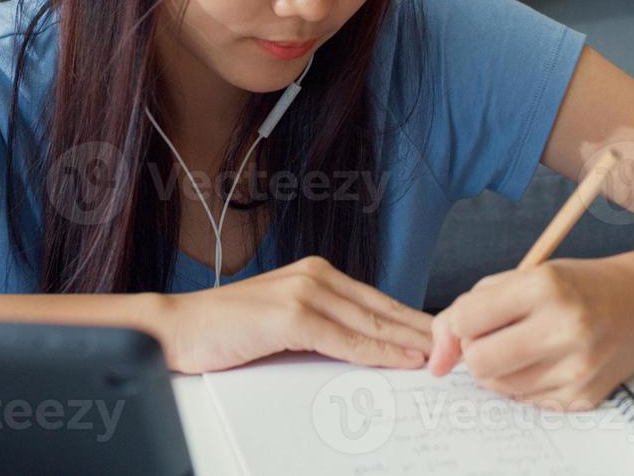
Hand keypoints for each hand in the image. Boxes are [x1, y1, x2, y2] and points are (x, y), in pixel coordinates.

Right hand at [158, 255, 432, 373]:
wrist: (176, 329)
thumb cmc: (225, 330)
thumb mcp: (284, 323)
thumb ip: (323, 327)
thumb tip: (367, 348)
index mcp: (316, 273)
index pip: (377, 301)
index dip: (413, 320)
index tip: (442, 338)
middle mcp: (314, 275)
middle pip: (382, 309)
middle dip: (421, 331)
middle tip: (457, 348)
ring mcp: (303, 292)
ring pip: (369, 324)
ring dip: (409, 343)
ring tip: (441, 357)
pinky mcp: (290, 315)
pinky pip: (345, 339)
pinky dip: (377, 352)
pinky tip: (401, 360)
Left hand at [426, 257, 633, 411]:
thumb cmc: (578, 286)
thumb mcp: (526, 277)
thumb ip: (471, 307)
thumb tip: (435, 361)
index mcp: (545, 287)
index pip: (467, 320)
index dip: (460, 323)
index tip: (473, 320)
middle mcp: (565, 328)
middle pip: (479, 362)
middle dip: (474, 352)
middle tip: (494, 337)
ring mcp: (577, 368)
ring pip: (498, 387)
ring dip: (499, 369)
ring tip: (525, 346)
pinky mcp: (583, 397)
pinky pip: (526, 401)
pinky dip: (525, 383)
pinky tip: (548, 361)